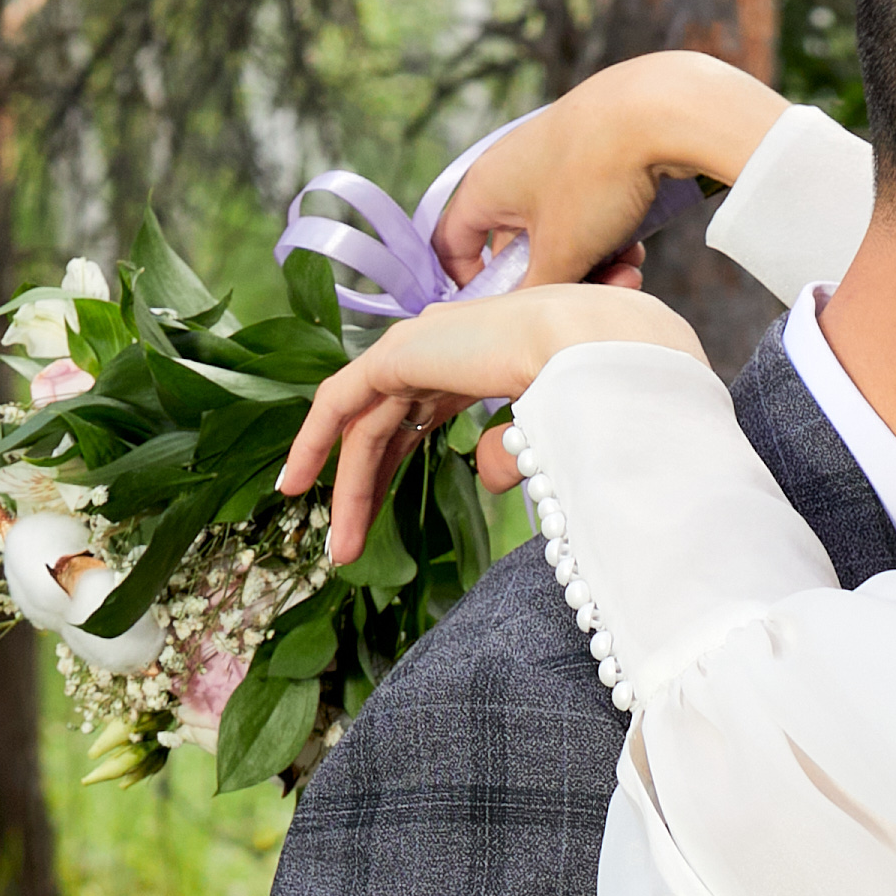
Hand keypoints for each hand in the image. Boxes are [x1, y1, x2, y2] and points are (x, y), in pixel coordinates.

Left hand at [276, 284, 692, 566]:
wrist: (600, 349)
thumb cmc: (598, 389)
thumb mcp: (549, 437)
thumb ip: (510, 455)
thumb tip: (482, 476)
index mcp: (480, 357)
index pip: (419, 413)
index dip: (391, 462)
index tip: (376, 509)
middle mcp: (443, 346)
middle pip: (386, 427)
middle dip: (364, 487)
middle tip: (348, 546)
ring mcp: (418, 345)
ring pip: (364, 427)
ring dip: (347, 489)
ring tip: (340, 549)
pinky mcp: (398, 355)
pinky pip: (339, 403)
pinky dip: (314, 441)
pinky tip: (296, 483)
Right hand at [436, 54, 791, 292]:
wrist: (660, 111)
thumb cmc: (595, 177)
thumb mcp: (562, 252)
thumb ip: (533, 293)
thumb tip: (522, 318)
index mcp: (485, 188)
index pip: (451, 244)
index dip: (468, 285)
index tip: (500, 314)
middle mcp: (511, 171)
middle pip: (518, 250)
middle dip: (556, 283)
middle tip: (588, 300)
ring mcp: (553, 163)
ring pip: (561, 238)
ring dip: (591, 267)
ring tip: (628, 274)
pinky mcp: (592, 159)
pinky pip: (589, 216)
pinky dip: (609, 239)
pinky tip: (638, 248)